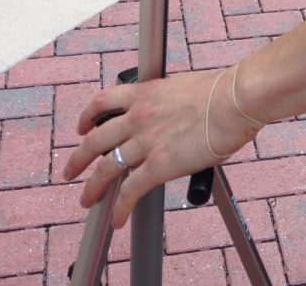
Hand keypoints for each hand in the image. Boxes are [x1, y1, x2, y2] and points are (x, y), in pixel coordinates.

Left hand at [62, 68, 257, 227]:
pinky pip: (131, 190)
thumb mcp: (183, 88)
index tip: (83, 127)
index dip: (87, 117)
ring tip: (87, 198)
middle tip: (70, 170)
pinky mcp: (160, 164)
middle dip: (78, 158)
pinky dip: (121, 207)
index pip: (103, 102)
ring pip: (106, 167)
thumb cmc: (221, 91)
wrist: (235, 99)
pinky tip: (118, 218)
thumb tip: (176, 117)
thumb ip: (169, 103)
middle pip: (95, 139)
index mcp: (145, 93)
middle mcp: (139, 116)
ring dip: (93, 187)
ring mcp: (147, 141)